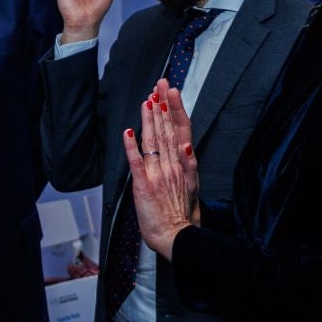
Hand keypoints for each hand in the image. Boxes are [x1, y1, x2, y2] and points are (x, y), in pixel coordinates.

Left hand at [121, 80, 199, 258]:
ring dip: (150, 120)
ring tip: (147, 100)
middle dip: (163, 106)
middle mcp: (172, 167)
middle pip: (167, 131)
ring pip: (153, 142)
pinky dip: (132, 148)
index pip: (180, 132)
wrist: (178, 238)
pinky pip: (137, 164)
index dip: (175, 111)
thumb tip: (186, 144)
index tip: (170, 92)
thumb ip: (189, 165)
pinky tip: (128, 132)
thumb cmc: (183, 215)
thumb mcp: (193, 188)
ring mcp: (158, 176)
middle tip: (160, 84)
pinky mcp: (144, 187)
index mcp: (184, 167)